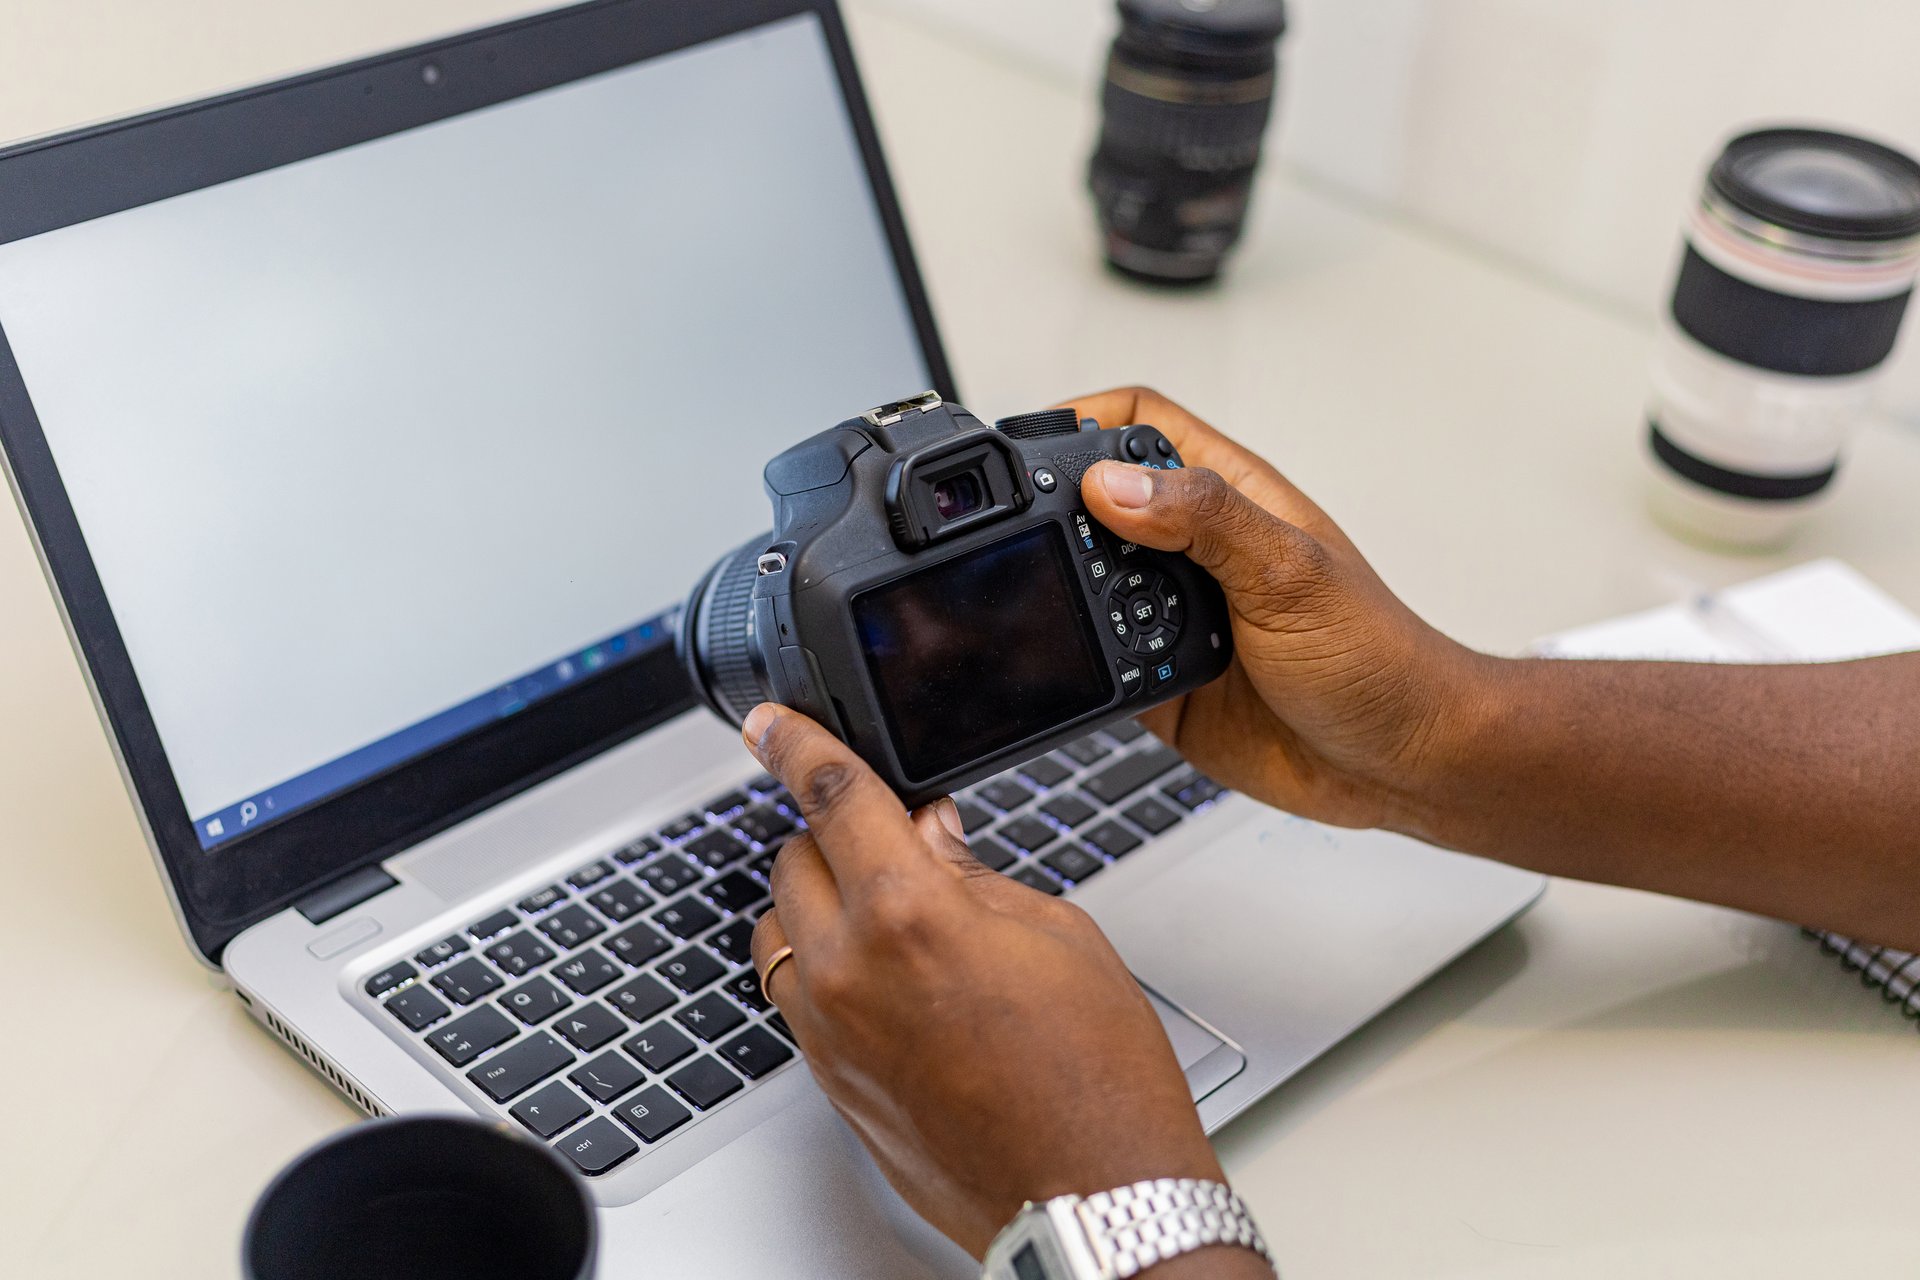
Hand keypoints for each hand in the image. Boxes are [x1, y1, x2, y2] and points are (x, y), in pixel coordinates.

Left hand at [741, 703, 1260, 1267]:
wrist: (1091, 1197)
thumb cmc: (1096, 1075)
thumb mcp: (1058, 935)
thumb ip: (974, 873)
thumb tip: (929, 832)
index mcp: (909, 915)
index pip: (831, 797)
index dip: (796, 744)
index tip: (770, 725)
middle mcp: (848, 971)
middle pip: (792, 859)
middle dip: (833, 833)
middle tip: (893, 839)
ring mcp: (828, 1032)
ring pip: (779, 929)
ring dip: (816, 901)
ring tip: (884, 910)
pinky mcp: (830, 1080)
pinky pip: (794, 994)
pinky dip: (822, 964)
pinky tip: (885, 974)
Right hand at [1066, 386, 1486, 837]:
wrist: (1400, 765)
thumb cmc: (1379, 658)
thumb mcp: (1291, 573)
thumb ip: (1204, 520)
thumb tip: (1112, 483)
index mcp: (1230, 498)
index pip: (1138, 424)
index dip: (1080, 419)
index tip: (1027, 446)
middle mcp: (1196, 550)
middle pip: (1094, 502)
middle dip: (1050, 513)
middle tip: (1017, 535)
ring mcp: (1173, 614)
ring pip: (1084, 582)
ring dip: (1062, 594)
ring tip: (1048, 604)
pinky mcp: (1160, 678)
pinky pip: (1095, 660)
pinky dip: (1075, 662)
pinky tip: (1076, 666)